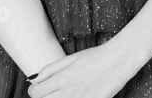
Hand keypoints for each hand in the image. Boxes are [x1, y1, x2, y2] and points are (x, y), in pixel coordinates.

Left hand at [26, 39, 141, 97]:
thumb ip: (50, 69)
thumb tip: (34, 79)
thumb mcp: (70, 58)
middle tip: (50, 92)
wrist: (117, 61)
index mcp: (61, 78)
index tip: (39, 89)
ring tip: (63, 93)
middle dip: (43, 97)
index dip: (34, 91)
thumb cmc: (96, 57)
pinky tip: (74, 96)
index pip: (35, 93)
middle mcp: (68, 92)